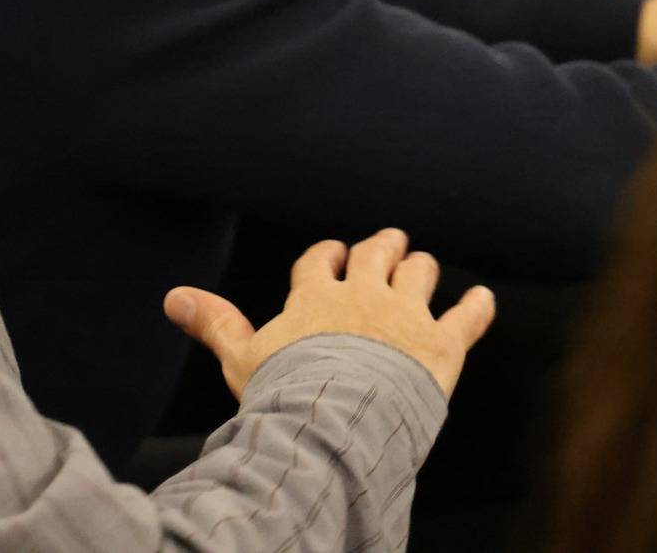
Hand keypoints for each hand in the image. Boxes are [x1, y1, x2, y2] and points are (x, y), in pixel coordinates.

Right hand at [164, 229, 494, 400]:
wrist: (340, 415)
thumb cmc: (286, 390)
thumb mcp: (242, 357)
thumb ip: (214, 323)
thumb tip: (172, 296)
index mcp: (316, 297)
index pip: (322, 262)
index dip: (329, 256)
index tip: (335, 254)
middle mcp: (365, 295)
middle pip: (377, 255)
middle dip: (383, 246)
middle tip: (389, 241)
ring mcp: (406, 316)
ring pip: (420, 275)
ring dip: (421, 267)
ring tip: (423, 262)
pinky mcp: (442, 345)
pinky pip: (467, 317)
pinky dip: (477, 306)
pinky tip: (483, 297)